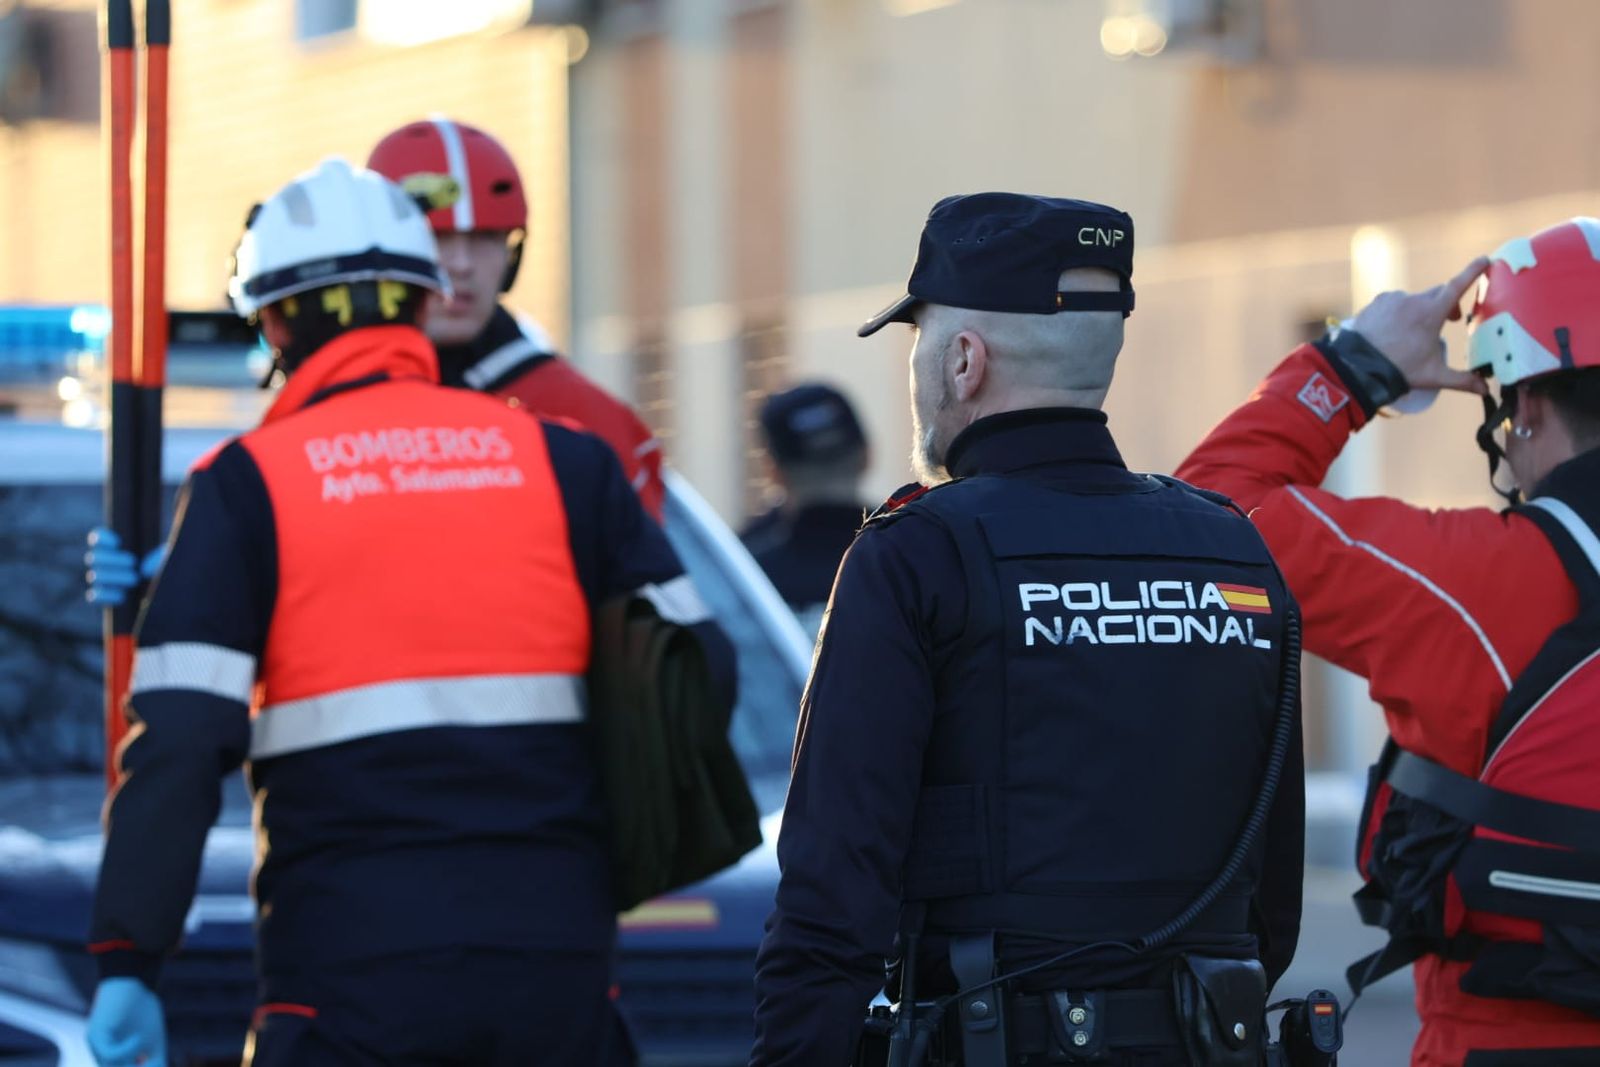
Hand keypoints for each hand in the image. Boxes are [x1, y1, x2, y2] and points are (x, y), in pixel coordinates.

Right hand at [86, 528, 165, 605]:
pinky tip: (123, 595)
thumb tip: (143, 569)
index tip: (118, 542)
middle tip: (133, 562)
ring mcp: (106, 581)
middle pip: (94, 558)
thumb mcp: (172, 557)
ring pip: (95, 576)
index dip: (102, 538)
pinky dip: (106, 595)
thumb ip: (162, 557)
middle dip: (112, 560)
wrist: (174, 590)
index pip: (98, 538)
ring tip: (134, 578)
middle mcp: (108, 563)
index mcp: (118, 546)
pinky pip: (95, 596)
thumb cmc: (170, 566)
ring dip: (113, 577)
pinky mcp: (109, 597)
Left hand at [87, 977, 167, 1066]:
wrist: (132, 983)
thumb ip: (156, 1062)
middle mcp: (102, 1058)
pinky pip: (109, 1053)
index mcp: (115, 1062)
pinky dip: (127, 1050)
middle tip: (153, 1061)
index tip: (156, 1062)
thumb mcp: (153, 1043)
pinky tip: (138, 1039)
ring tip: (149, 1057)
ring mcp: (97, 1048)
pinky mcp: (96, 1036)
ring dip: (133, 1066)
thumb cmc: (142, 1011)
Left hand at [1350, 257, 1489, 394]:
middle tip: (1449, 320)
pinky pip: (1394, 303)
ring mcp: (1392, 300)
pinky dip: (1399, 312)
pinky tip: (1394, 329)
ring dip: (1419, 310)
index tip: (1484, 260)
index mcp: (1431, 312)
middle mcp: (1412, 300)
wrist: (1357, 367)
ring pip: (1414, 300)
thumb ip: (1462, 380)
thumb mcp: (1434, 375)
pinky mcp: (1376, 303)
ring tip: (1413, 333)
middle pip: (1437, 294)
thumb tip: (1485, 390)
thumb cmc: (1398, 370)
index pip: (1458, 285)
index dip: (1473, 272)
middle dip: (1446, 304)